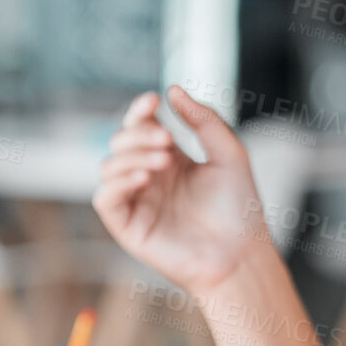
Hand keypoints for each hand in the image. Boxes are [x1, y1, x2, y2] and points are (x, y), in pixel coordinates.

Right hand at [92, 86, 265, 295]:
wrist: (240, 255)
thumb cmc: (239, 210)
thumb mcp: (229, 153)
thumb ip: (204, 119)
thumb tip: (173, 90)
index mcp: (170, 160)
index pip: (141, 126)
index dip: (140, 110)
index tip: (154, 100)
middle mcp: (149, 177)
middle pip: (121, 142)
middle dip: (139, 134)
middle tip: (168, 141)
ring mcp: (136, 201)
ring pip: (108, 166)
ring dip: (131, 156)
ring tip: (163, 160)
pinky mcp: (127, 226)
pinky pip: (105, 198)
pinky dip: (117, 182)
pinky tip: (143, 177)